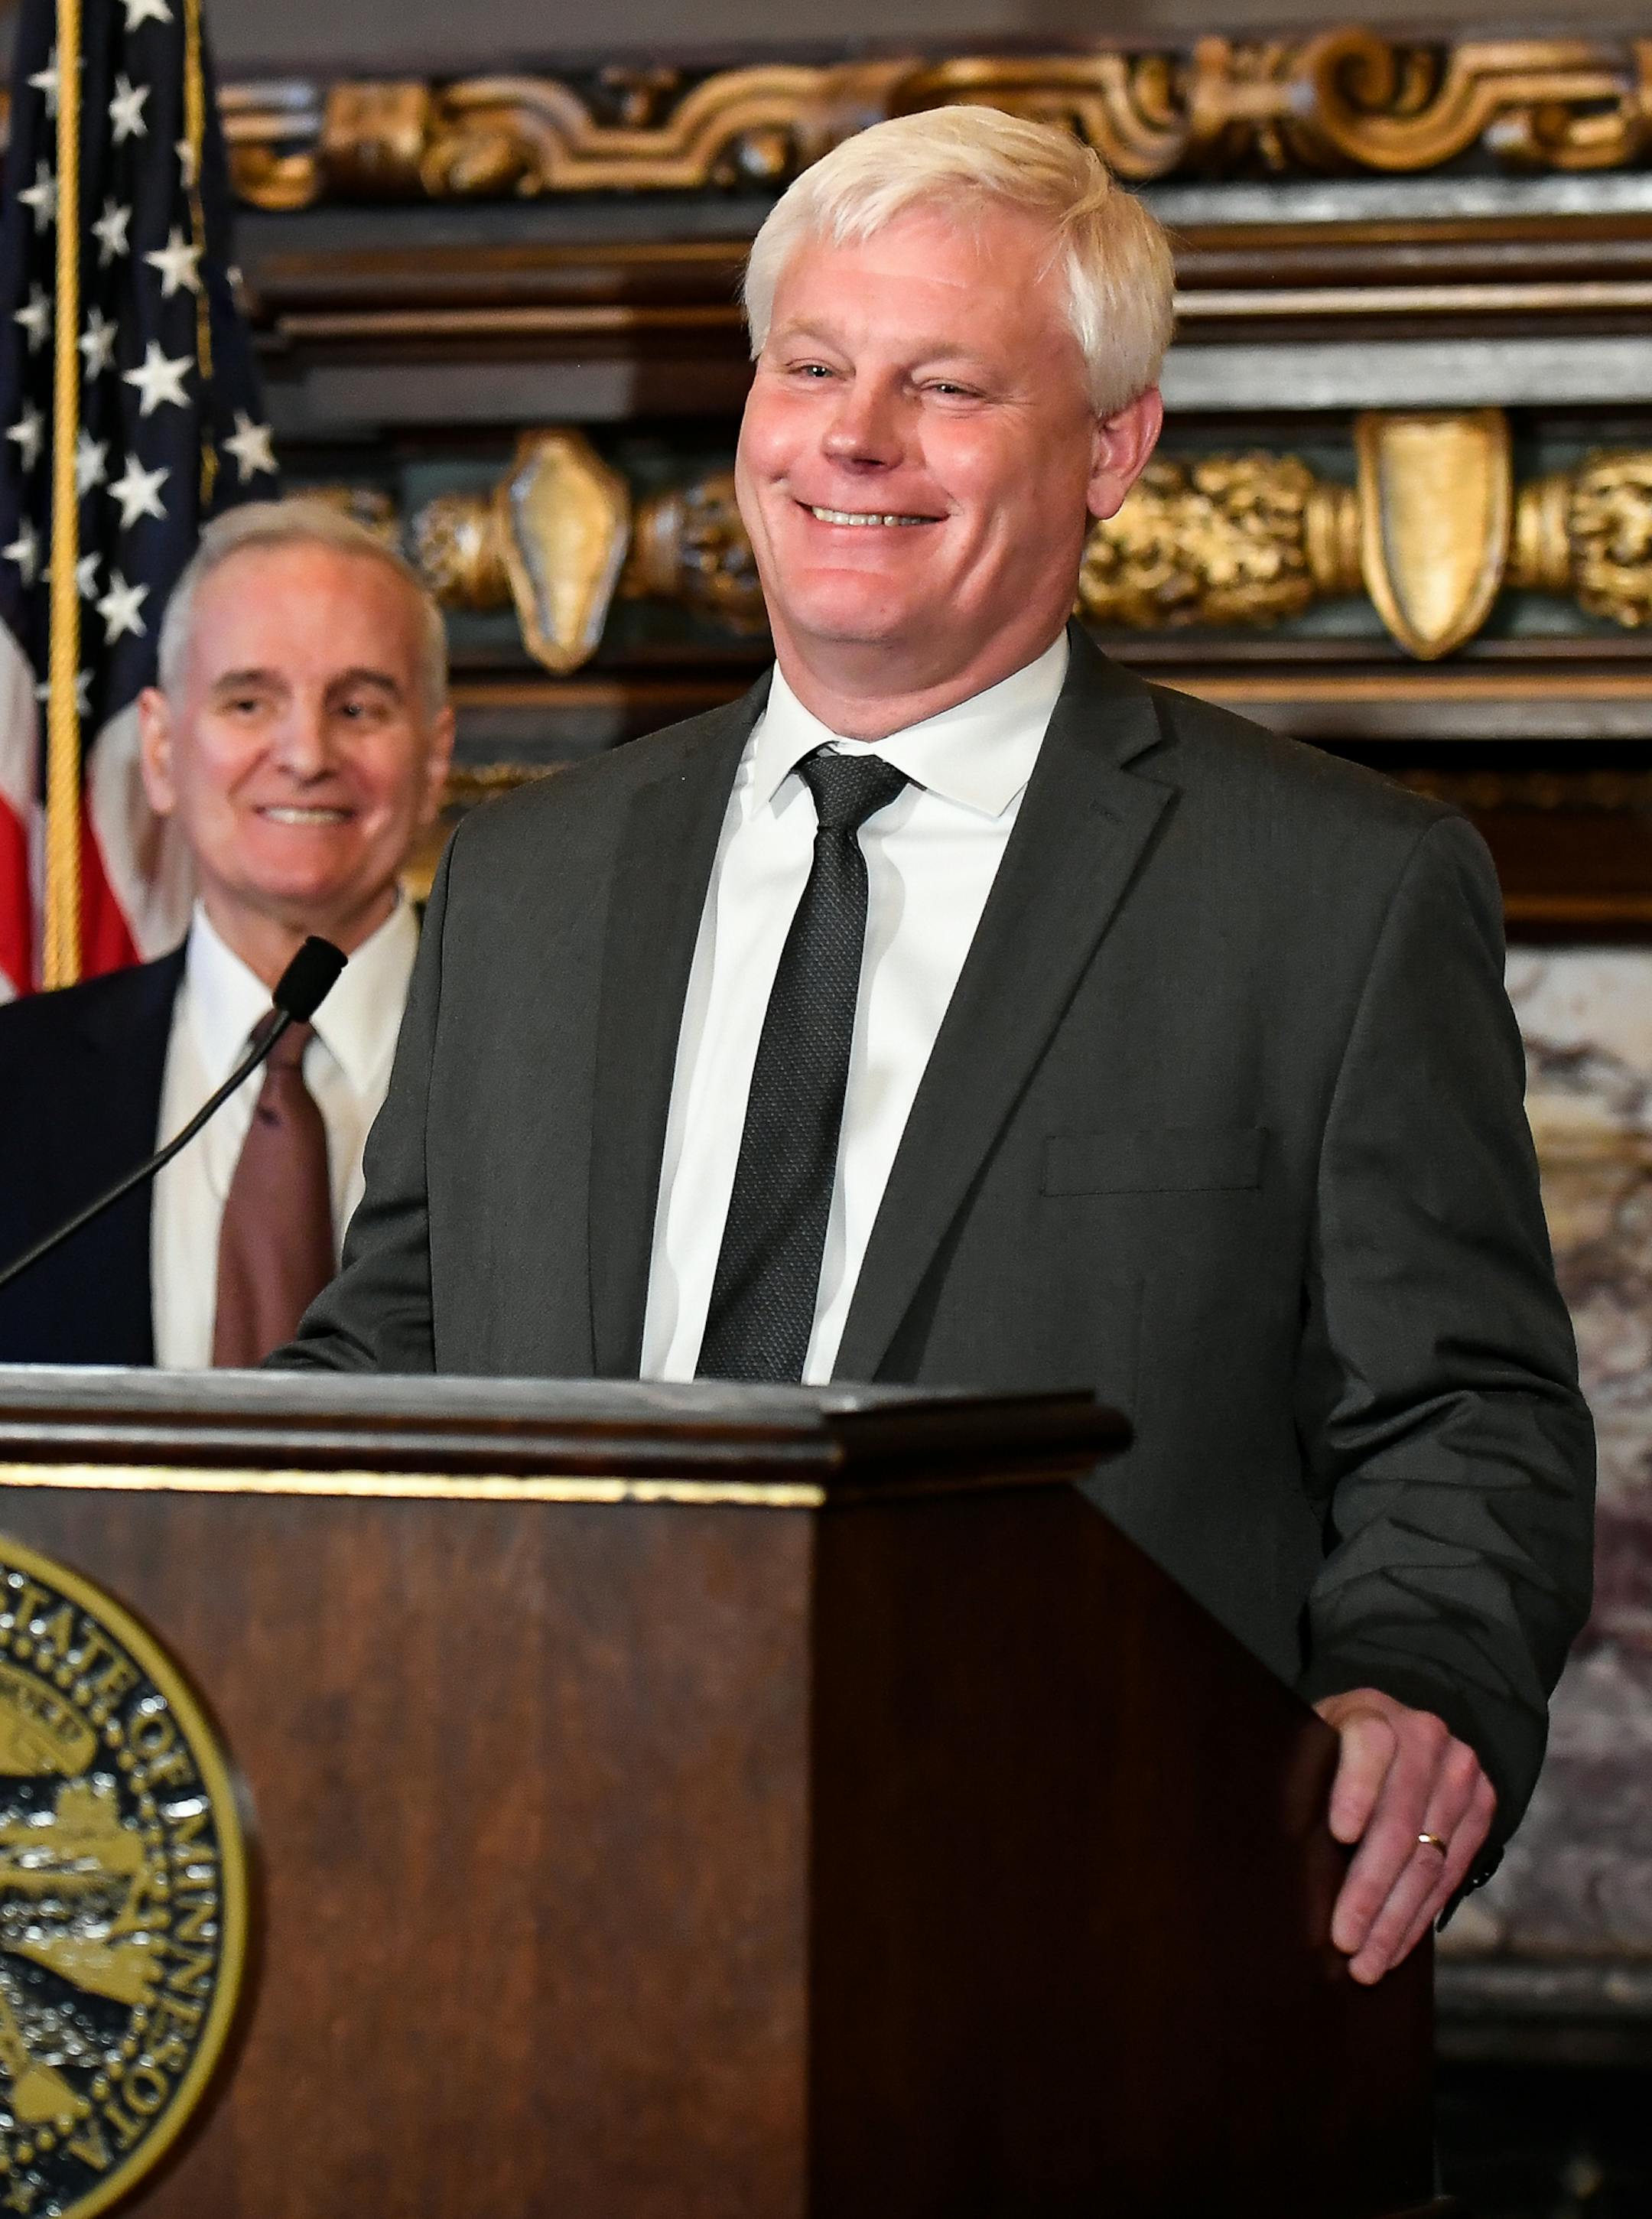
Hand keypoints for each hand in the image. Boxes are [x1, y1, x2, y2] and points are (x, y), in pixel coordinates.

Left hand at [1313, 1687, 1495, 1983]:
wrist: (1401, 1732)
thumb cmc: (1335, 1748)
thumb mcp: (1313, 1741)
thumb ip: (1303, 1773)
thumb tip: (1275, 1836)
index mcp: (1374, 1712)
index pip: (1370, 1745)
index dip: (1356, 1788)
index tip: (1340, 1833)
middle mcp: (1425, 1737)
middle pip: (1400, 1822)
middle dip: (1369, 1889)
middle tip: (1343, 1939)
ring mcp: (1460, 1774)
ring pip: (1428, 1860)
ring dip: (1395, 1919)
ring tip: (1366, 1964)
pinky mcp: (1483, 1807)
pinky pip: (1451, 1875)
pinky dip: (1418, 1918)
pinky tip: (1394, 1947)